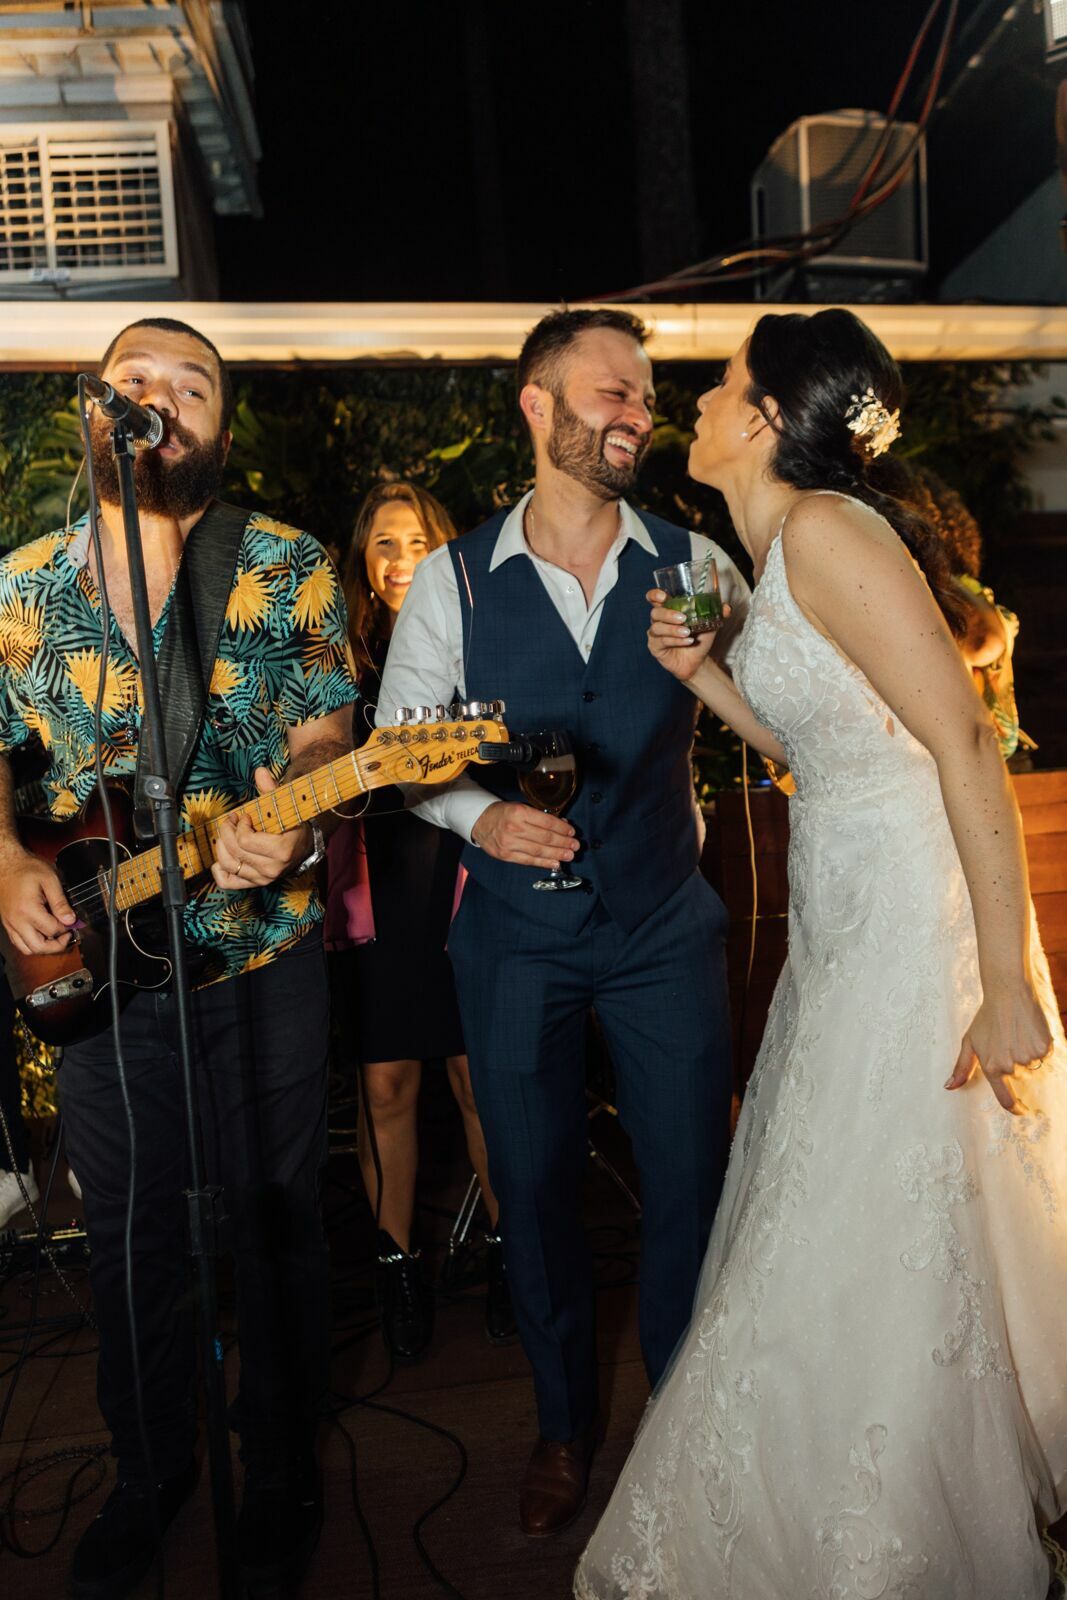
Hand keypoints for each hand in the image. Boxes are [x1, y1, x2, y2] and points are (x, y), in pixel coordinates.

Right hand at [0, 850, 77, 955]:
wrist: (6, 866)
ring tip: (56, 938)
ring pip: (28, 949)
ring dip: (44, 948)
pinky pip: (19, 943)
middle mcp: (17, 921)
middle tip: (68, 936)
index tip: (73, 922)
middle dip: (57, 946)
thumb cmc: (27, 869)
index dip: (67, 929)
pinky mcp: (8, 924)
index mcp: (28, 909)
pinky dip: (32, 945)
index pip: (52, 930)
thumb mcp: (50, 880)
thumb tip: (70, 920)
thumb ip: (60, 902)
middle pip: (39, 947)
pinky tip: (43, 935)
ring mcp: (10, 924)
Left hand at [211, 767, 310, 889]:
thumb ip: (271, 789)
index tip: (245, 816)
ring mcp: (263, 879)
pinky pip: (227, 882)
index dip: (240, 825)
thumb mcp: (283, 805)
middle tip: (231, 820)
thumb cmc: (290, 823)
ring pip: (228, 865)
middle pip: (234, 851)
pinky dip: (219, 870)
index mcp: (282, 850)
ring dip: (222, 846)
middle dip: (227, 831)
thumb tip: (260, 771)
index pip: (245, 841)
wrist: (302, 844)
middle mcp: (272, 869)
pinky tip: (223, 855)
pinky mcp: (254, 884)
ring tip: (227, 834)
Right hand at [472, 801, 576, 868]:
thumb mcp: (520, 807)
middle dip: (563, 843)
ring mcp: (509, 843)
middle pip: (545, 838)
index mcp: (519, 812)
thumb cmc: (503, 813)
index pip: (547, 822)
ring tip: (569, 856)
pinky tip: (555, 863)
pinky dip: (543, 863)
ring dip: (557, 854)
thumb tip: (562, 824)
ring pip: (539, 851)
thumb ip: (540, 816)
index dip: (563, 828)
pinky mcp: (506, 855)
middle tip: (575, 846)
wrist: (480, 822)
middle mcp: (514, 828)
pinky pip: (528, 861)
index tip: (572, 832)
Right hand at [647, 589, 726, 682]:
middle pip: (655, 612)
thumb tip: (726, 607)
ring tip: (687, 632)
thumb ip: (717, 613)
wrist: (698, 661)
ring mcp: (656, 634)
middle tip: (683, 618)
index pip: (654, 598)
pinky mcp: (656, 647)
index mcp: (668, 609)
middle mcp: (659, 621)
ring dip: (673, 630)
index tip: (663, 597)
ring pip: (657, 628)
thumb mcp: (709, 624)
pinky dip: (676, 641)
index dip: (655, 595)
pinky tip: (688, 641)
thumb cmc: (699, 638)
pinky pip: (662, 642)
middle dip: (668, 614)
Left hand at [946, 980, 1052, 1113]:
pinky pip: (1044, 1054)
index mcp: (992, 1067)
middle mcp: (1011, 1066)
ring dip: (1027, 1053)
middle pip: (1019, 1076)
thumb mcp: (970, 1042)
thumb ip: (962, 1067)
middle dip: (1015, 1062)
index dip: (1014, 1107)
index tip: (1020, 1110)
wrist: (1007, 993)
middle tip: (1008, 1041)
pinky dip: (1038, 1045)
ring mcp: (1028, 1057)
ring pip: (1032, 1064)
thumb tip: (949, 1088)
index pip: (1005, 1098)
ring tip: (1017, 1033)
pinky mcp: (1043, 1048)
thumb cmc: (986, 1018)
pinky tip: (1028, 1030)